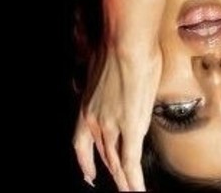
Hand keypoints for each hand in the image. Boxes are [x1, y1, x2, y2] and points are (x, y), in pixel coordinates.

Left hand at [73, 41, 160, 190]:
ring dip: (124, 181)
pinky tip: (137, 190)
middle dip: (109, 172)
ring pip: (116, 162)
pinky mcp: (130, 128)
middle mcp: (95, 119)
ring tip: (131, 192)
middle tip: (118, 186)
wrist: (125, 42)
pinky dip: (134, 180)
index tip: (88, 174)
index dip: (85, 161)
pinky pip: (131, 161)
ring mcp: (111, 126)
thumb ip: (105, 82)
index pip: (82, 142)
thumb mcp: (102, 67)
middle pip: (103, 155)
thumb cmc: (117, 45)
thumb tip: (113, 80)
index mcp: (87, 105)